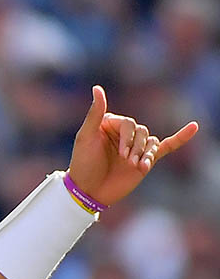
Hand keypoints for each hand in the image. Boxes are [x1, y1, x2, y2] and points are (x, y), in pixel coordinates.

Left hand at [66, 85, 197, 206]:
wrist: (89, 191)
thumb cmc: (83, 163)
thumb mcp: (86, 136)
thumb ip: (95, 113)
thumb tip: (97, 87)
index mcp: (110, 124)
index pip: (129, 123)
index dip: (127, 137)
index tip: (120, 153)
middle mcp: (124, 133)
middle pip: (142, 131)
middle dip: (136, 147)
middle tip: (125, 161)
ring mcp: (135, 147)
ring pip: (150, 141)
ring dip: (145, 154)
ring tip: (134, 166)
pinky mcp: (145, 160)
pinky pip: (166, 146)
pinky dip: (180, 137)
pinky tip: (193, 127)